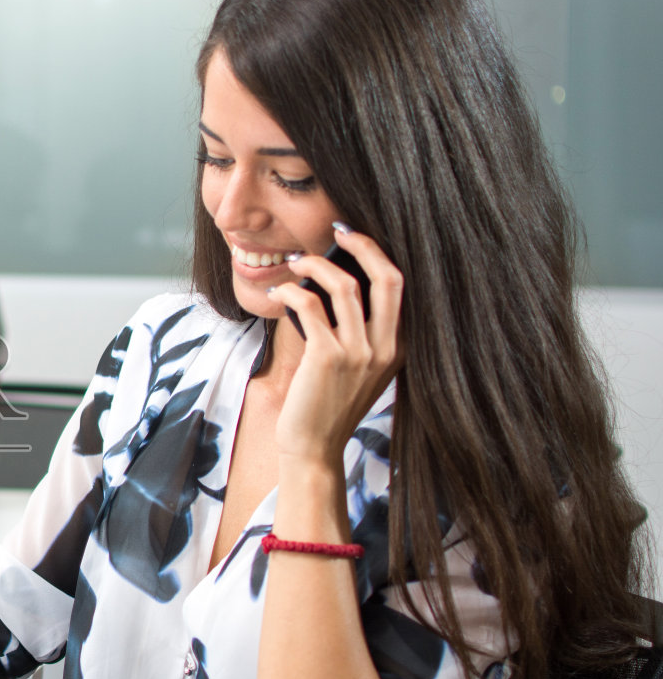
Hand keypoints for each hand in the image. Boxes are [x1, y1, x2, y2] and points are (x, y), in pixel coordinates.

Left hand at [269, 225, 403, 465]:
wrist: (315, 447)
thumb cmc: (329, 404)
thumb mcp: (359, 368)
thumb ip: (360, 331)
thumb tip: (337, 281)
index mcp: (399, 347)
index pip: (398, 285)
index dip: (377, 253)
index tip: (352, 237)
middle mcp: (386, 347)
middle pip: (386, 277)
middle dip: (361, 245)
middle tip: (336, 231)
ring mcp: (359, 353)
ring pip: (344, 286)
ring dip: (315, 266)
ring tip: (295, 263)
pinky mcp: (327, 358)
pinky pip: (311, 307)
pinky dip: (293, 292)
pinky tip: (280, 292)